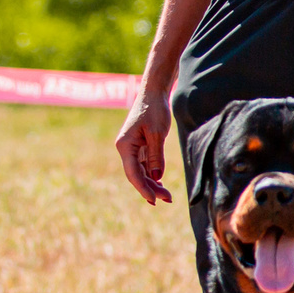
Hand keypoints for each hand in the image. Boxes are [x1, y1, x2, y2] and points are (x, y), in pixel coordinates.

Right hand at [115, 87, 173, 203]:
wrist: (154, 92)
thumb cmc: (154, 109)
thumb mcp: (157, 133)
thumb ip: (155, 156)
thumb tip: (155, 177)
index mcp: (125, 145)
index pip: (133, 172)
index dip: (143, 188)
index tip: (154, 200)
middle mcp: (125, 148)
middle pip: (136, 174)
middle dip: (151, 188)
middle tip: (168, 199)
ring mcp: (132, 148)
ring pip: (140, 171)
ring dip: (152, 183)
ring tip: (167, 195)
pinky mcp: (139, 146)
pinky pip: (144, 165)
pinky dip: (152, 174)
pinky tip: (160, 184)